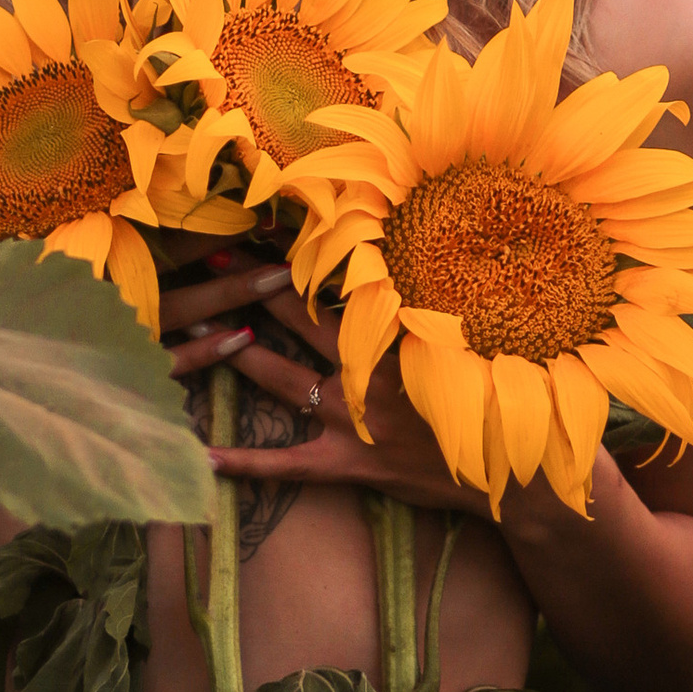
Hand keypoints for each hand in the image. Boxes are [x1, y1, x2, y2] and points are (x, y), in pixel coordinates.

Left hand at [176, 271, 493, 520]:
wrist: (505, 468)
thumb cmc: (482, 395)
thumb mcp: (453, 340)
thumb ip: (421, 307)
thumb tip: (392, 260)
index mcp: (392, 335)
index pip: (336, 281)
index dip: (297, 253)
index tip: (263, 223)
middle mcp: (365, 371)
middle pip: (296, 318)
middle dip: (250, 284)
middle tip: (210, 252)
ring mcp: (352, 418)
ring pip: (281, 379)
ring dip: (233, 353)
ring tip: (187, 331)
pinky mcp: (348, 464)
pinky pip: (288, 465)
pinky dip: (246, 463)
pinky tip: (203, 457)